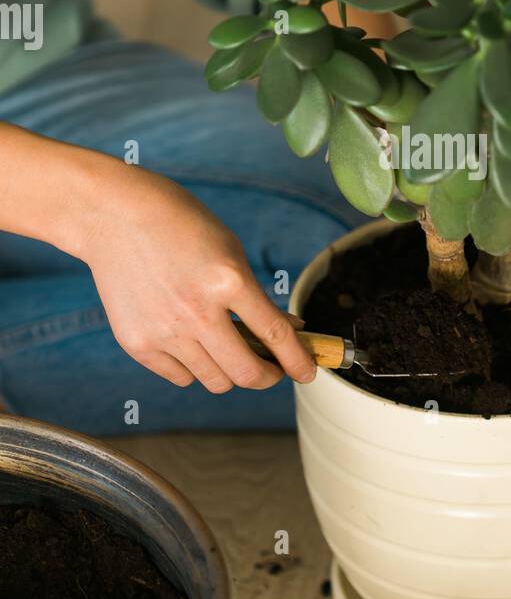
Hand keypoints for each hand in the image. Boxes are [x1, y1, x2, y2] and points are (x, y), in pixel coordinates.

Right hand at [79, 166, 314, 392]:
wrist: (115, 217)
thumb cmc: (180, 226)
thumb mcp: (230, 250)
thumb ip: (256, 295)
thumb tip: (288, 331)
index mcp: (229, 280)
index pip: (277, 336)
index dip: (298, 360)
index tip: (307, 372)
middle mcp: (198, 312)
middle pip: (247, 373)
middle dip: (268, 377)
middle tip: (271, 370)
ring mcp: (165, 331)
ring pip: (215, 381)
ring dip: (230, 372)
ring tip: (229, 351)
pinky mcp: (138, 344)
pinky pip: (180, 377)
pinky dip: (193, 368)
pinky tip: (192, 344)